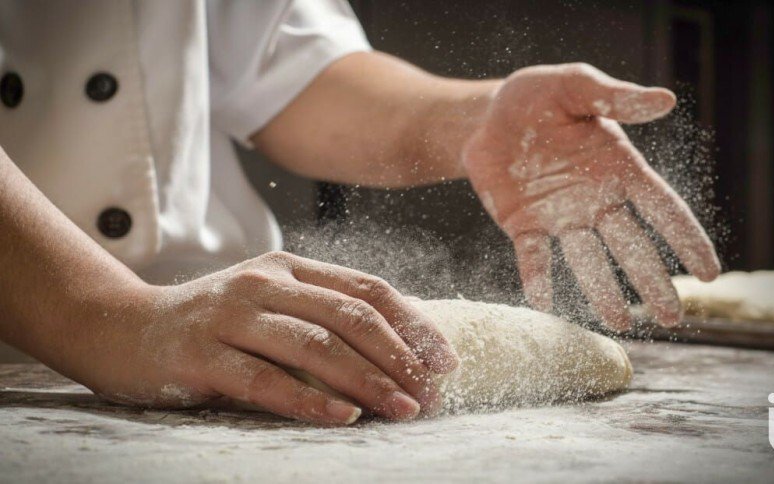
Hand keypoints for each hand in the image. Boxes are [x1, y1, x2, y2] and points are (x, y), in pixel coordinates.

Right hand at [79, 252, 457, 424]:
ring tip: (403, 410)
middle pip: (349, 316)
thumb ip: (322, 316)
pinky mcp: (199, 355)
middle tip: (432, 393)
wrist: (120, 327)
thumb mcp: (269, 305)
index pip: (367, 289)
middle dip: (400, 357)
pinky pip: (265, 379)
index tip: (446, 360)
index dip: (413, 323)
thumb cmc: (212, 323)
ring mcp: (229, 316)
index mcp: (288, 267)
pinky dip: (309, 401)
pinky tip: (344, 419)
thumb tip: (399, 349)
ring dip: (367, 381)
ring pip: (314, 346)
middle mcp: (263, 283)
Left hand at [463, 63, 719, 329]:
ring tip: (620, 323)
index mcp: (619, 169)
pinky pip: (533, 256)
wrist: (486, 116)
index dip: (686, 240)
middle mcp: (596, 200)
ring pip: (587, 260)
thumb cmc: (538, 97)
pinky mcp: (523, 226)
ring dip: (602, 290)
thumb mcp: (574, 86)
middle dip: (652, 281)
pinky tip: (544, 301)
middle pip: (631, 246)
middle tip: (671, 318)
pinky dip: (538, 277)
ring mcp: (560, 217)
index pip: (662, 209)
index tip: (709, 274)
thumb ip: (614, 97)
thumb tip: (665, 100)